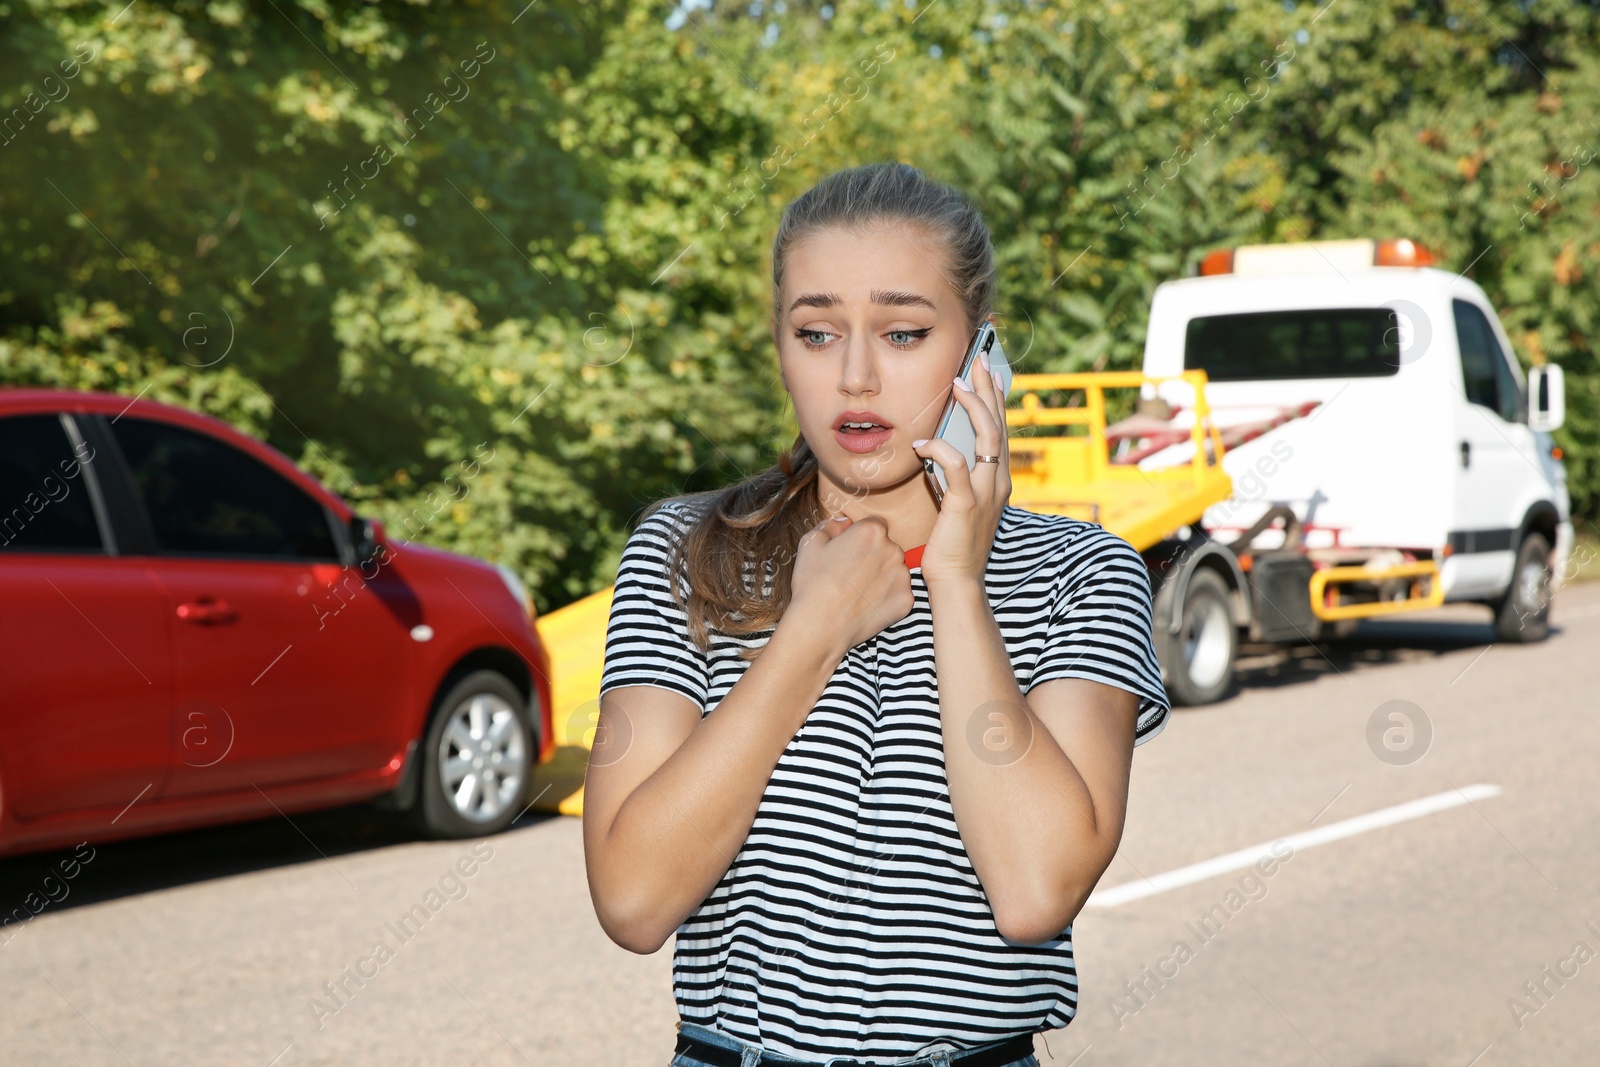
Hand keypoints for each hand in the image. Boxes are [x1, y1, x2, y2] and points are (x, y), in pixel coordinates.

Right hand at [786, 513, 913, 657]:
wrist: (821, 624)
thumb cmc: (813, 583)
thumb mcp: (810, 544)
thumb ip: (830, 526)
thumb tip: (843, 523)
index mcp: (871, 531)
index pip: (874, 525)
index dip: (860, 537)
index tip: (850, 551)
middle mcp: (893, 550)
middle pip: (887, 547)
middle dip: (873, 556)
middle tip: (852, 573)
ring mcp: (902, 577)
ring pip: (894, 570)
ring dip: (882, 576)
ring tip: (858, 591)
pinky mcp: (906, 600)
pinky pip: (899, 593)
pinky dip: (887, 598)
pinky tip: (867, 605)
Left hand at [911, 353, 1010, 585]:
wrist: (957, 581)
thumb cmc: (953, 544)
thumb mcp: (959, 503)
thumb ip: (956, 476)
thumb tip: (937, 449)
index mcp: (999, 480)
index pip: (1002, 430)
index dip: (996, 400)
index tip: (989, 373)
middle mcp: (999, 481)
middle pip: (999, 424)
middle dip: (989, 389)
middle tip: (979, 360)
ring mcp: (986, 491)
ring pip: (988, 437)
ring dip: (973, 407)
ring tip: (957, 385)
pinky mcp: (966, 503)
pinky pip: (956, 465)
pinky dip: (939, 448)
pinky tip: (921, 441)